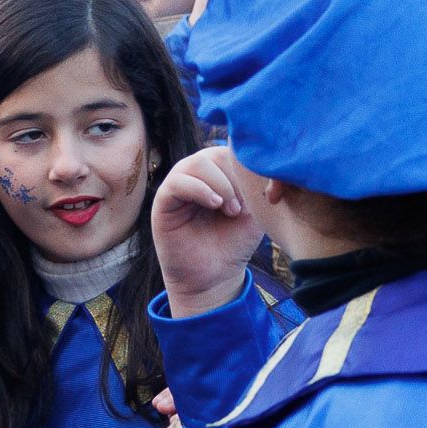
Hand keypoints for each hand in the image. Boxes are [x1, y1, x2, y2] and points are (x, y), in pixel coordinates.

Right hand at [152, 146, 267, 313]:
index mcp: (218, 172)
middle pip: (214, 153)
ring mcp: (178, 186)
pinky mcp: (163, 202)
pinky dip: (199, 189)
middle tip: (242, 206)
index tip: (259, 192)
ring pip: (196, 163)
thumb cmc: (234, 243)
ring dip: (219, 184)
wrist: (215, 277)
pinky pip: (177, 182)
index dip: (246, 167)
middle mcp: (196, 175)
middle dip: (233, 177)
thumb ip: (257, 185)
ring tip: (230, 210)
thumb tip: (263, 161)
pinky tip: (215, 205)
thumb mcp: (255, 210)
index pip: (231, 150)